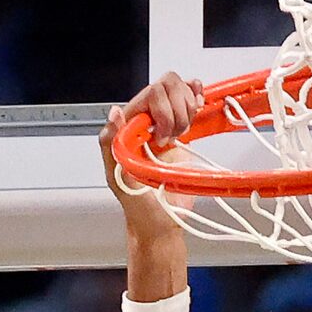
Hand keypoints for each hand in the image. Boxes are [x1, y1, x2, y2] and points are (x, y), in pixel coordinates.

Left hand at [105, 72, 203, 220]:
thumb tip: (114, 113)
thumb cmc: (139, 208)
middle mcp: (146, 122)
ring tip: (182, 135)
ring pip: (180, 91)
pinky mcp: (182, 133)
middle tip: (173, 139)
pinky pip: (189, 104)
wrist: (163, 226)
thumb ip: (111, 146)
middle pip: (166, 86)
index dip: (162, 111)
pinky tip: (200, 104)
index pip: (148, 94)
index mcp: (127, 129)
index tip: (163, 139)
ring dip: (187, 109)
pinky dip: (197, 97)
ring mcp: (165, 125)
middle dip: (176, 110)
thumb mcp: (119, 180)